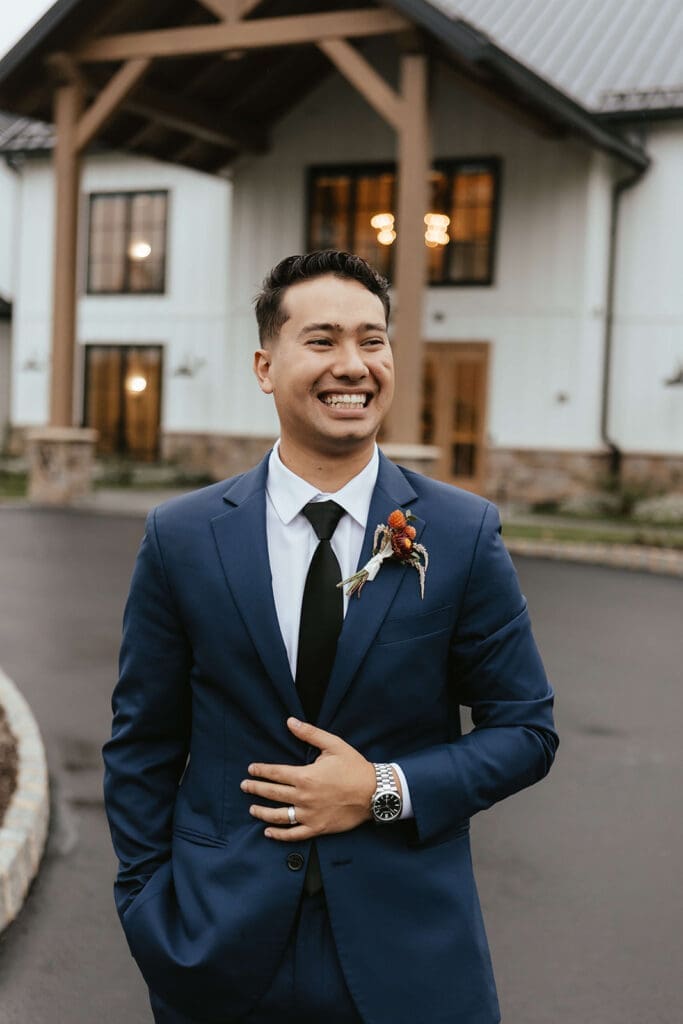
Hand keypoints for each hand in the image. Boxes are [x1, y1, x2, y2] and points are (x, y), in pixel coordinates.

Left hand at [240, 717, 378, 840]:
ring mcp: (309, 815)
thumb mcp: (333, 745)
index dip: (260, 771)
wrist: (374, 793)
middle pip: (272, 793)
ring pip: (278, 816)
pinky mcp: (317, 828)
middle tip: (245, 786)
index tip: (250, 769)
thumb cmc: (354, 767)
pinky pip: (294, 834)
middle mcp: (304, 797)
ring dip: (262, 812)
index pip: (275, 773)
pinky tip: (268, 832)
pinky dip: (279, 834)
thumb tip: (290, 721)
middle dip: (255, 789)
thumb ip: (310, 733)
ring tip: (252, 809)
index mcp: (305, 776)